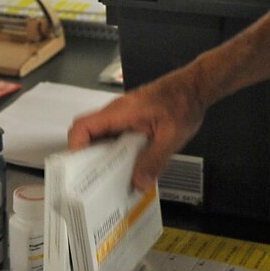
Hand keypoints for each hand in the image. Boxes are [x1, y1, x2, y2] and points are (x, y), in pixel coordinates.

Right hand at [67, 68, 206, 191]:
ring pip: (100, 137)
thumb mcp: (172, 136)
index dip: (75, 147)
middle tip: (93, 182)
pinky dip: (115, 153)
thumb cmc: (183, 104)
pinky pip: (114, 137)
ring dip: (102, 157)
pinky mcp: (129, 120)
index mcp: (120, 112)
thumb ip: (155, 160)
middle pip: (87, 134)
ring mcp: (122, 116)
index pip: (82, 126)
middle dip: (87, 158)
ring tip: (109, 180)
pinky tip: (126, 168)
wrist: (194, 87)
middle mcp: (115, 113)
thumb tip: (139, 183)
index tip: (80, 169)